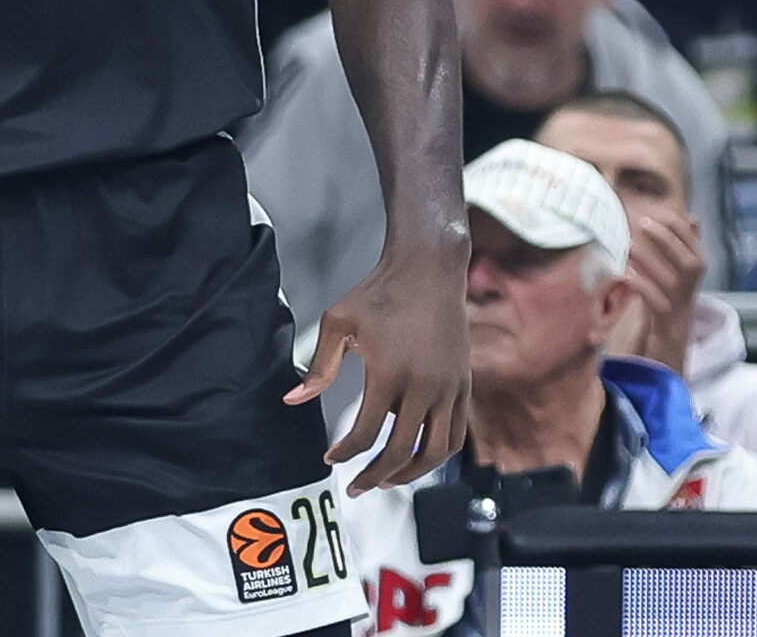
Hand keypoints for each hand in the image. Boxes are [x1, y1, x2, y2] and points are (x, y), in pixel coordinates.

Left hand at [290, 240, 470, 493]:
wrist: (429, 268)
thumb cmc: (379, 292)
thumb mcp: (339, 322)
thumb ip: (318, 367)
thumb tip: (292, 401)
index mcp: (389, 374)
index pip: (366, 434)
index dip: (344, 454)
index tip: (330, 458)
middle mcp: (424, 387)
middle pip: (400, 452)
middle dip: (375, 477)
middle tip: (356, 488)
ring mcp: (449, 388)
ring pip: (435, 453)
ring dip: (410, 475)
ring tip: (387, 481)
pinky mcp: (464, 385)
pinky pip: (456, 435)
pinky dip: (437, 455)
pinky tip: (416, 458)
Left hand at [617, 205, 703, 373]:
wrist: (670, 341)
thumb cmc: (669, 298)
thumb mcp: (676, 270)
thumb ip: (683, 246)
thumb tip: (692, 217)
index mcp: (696, 271)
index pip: (693, 244)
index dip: (677, 227)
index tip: (656, 212)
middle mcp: (692, 287)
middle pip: (689, 262)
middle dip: (668, 240)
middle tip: (643, 223)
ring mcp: (680, 304)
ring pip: (671, 281)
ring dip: (650, 261)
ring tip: (630, 245)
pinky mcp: (665, 320)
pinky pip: (656, 303)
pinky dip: (642, 286)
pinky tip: (626, 274)